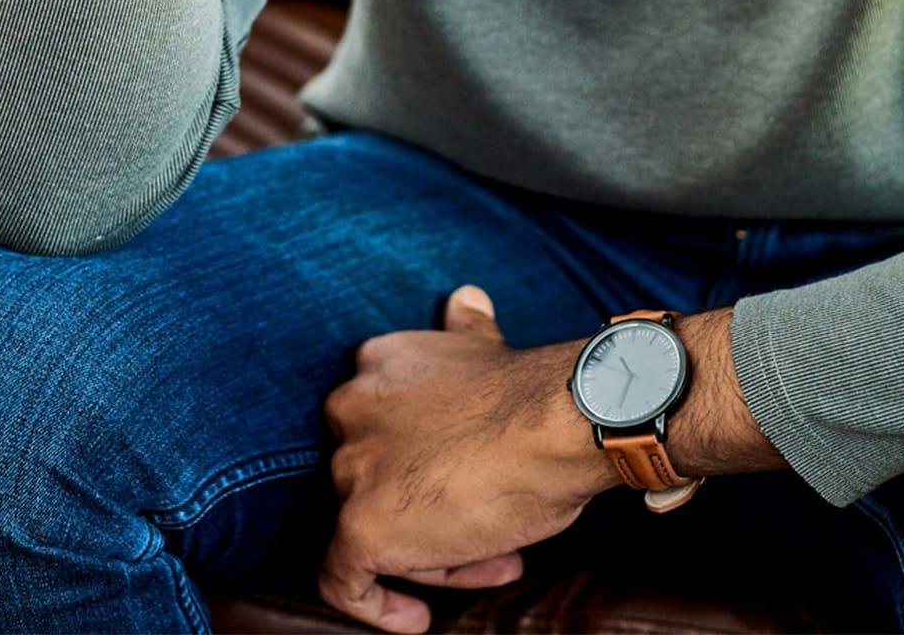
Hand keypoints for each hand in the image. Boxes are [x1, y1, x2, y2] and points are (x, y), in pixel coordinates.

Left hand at [317, 283, 611, 632]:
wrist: (555, 423)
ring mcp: (351, 469)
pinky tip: (417, 619)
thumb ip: (463, 332)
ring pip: (372, 528)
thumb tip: (463, 300)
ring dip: (430, 550)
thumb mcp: (488, 347)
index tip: (469, 473)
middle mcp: (350, 409)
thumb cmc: (534, 393)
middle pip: (377, 478)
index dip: (427, 456)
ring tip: (495, 556)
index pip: (382, 423)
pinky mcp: (359, 527)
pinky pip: (347, 583)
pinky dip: (378, 606)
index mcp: (377, 363)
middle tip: (487, 523)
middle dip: (430, 505)